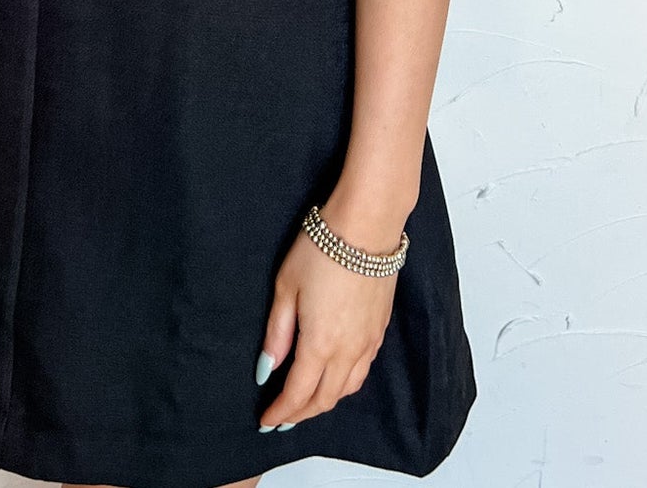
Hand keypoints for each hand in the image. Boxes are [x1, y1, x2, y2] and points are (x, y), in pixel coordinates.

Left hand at [255, 204, 399, 428]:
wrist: (367, 225)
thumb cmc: (322, 250)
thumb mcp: (286, 287)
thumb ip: (277, 333)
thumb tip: (267, 369)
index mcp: (320, 344)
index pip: (298, 393)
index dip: (281, 412)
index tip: (266, 422)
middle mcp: (348, 351)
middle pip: (325, 398)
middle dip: (302, 413)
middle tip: (283, 417)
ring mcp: (369, 341)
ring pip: (348, 388)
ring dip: (325, 400)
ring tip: (306, 401)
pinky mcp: (380, 328)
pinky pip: (363, 369)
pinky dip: (346, 383)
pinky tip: (336, 375)